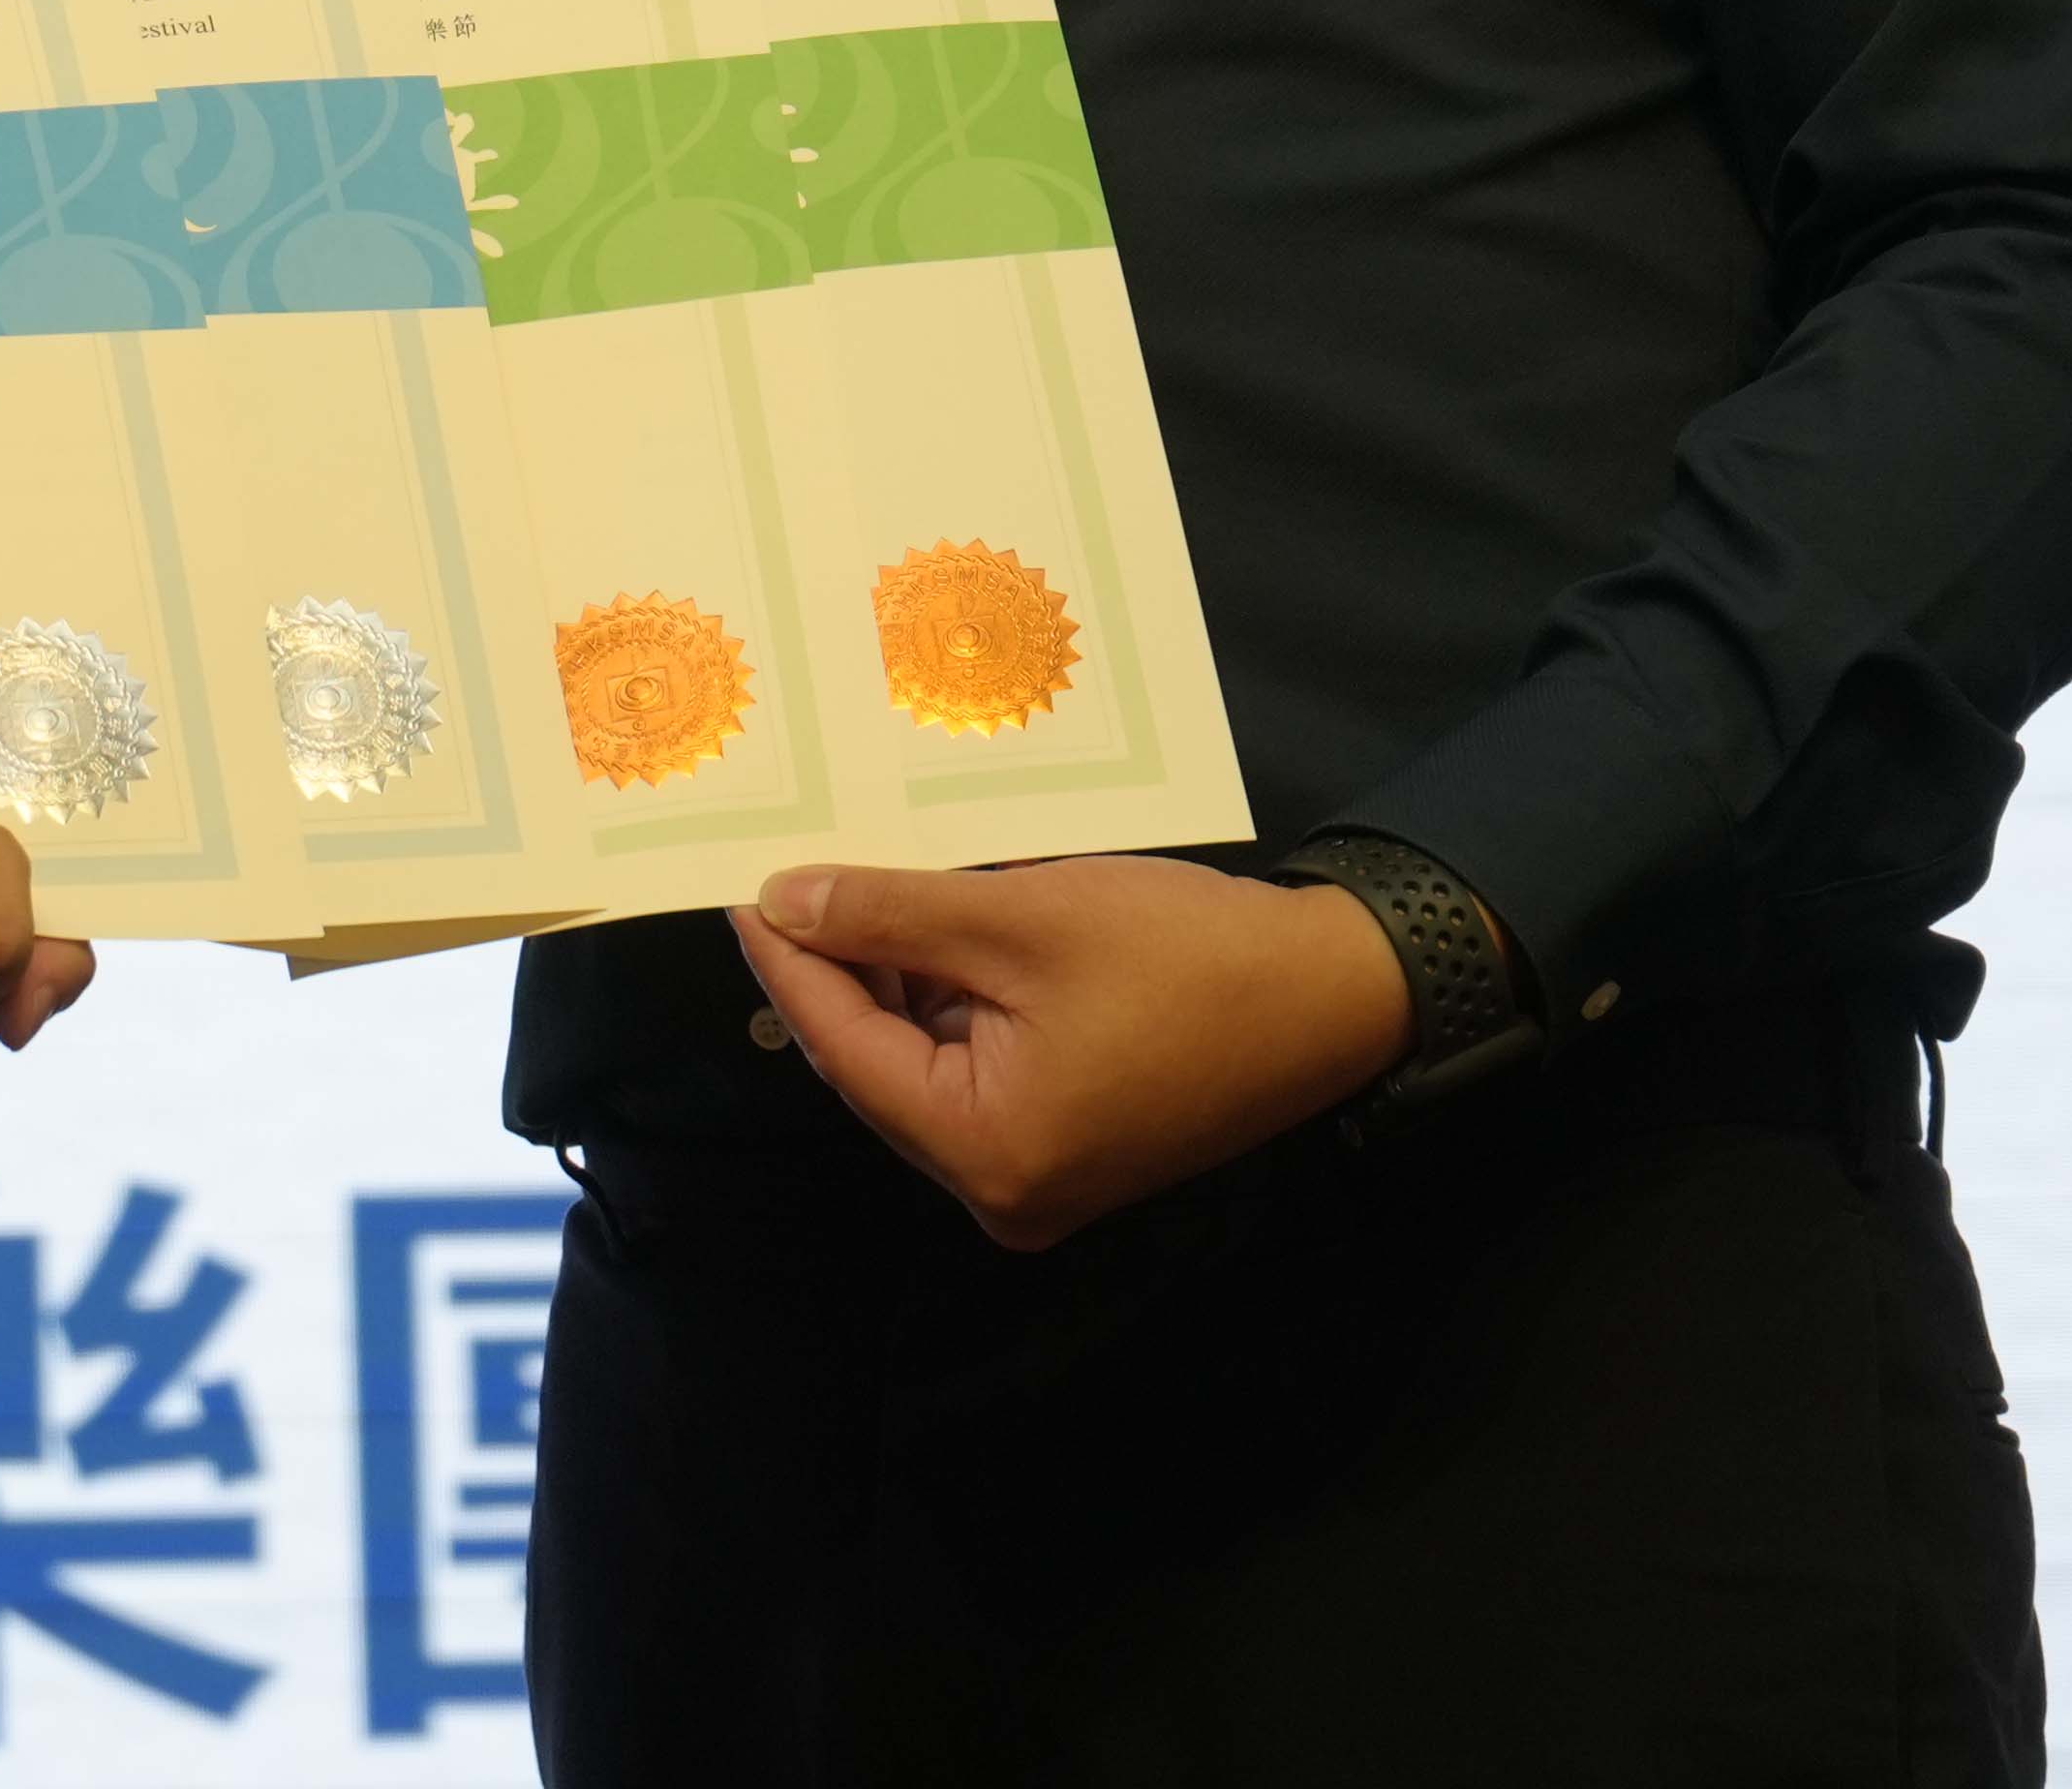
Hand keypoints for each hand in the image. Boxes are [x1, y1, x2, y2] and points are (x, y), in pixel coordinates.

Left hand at [726, 855, 1419, 1248]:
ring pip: (920, 1069)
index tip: (738, 891)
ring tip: (844, 891)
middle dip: (832, 974)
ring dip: (888, 986)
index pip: (843, 1050)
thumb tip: (779, 905)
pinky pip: (972, 1077)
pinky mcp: (1068, 1150)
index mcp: (987, 1152)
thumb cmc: (1184, 956)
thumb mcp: (1019, 919)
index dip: (785, 965)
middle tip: (784, 880)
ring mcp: (1037, 1180)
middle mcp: (1001, 1191)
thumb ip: (888, 917)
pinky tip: (919, 934)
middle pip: (876, 1069)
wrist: (1333, 994)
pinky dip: (944, 1009)